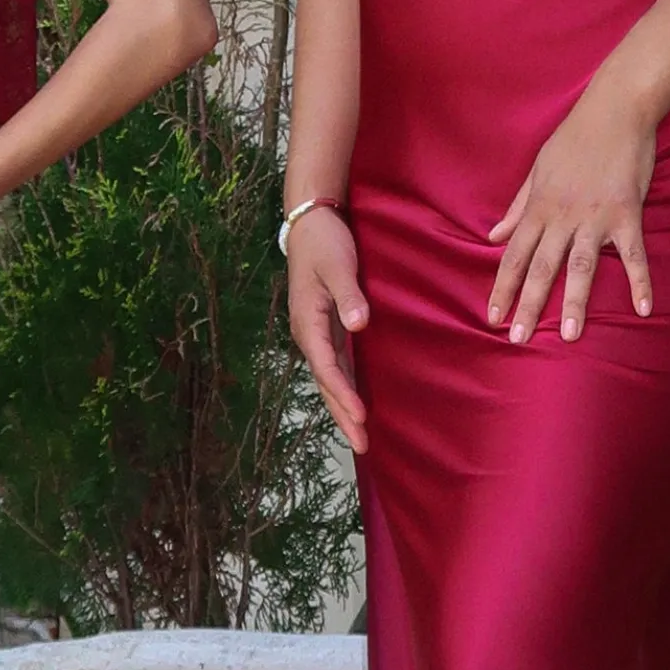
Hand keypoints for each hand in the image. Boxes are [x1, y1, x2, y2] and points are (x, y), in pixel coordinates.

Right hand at [287, 203, 369, 451]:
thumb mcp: (339, 266)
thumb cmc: (325, 244)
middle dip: (343, 415)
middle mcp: (308, 334)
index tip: (360, 416)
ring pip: (330, 379)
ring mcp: (316, 333)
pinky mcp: (326, 327)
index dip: (343, 394)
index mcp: (307, 322)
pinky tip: (356, 403)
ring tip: (360, 435)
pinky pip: (335, 366)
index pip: (327, 368)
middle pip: (326, 383)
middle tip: (362, 445)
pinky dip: (344, 387)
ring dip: (343, 407)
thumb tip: (357, 325)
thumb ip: (348, 296)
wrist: (310, 224)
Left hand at [488, 81, 655, 343]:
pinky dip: (639, 282)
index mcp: (540, 207)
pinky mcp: (627, 214)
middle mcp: (563, 216)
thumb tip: (493, 236)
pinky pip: (634, 254)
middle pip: (542, 267)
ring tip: (572, 335)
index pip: (514, 254)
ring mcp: (595, 217)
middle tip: (519, 339)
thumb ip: (517, 207)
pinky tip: (644, 309)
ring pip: (582, 266)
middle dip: (529, 305)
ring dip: (576, 301)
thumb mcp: (537, 169)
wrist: (615, 110)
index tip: (493, 317)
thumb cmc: (575, 137)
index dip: (503, 287)